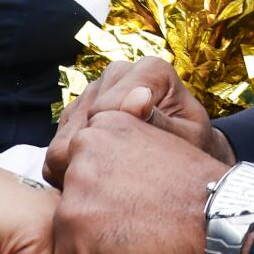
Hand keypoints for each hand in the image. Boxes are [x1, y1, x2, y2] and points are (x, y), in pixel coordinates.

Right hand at [45, 56, 231, 187]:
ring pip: (63, 142)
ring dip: (83, 170)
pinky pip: (58, 150)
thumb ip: (162, 124)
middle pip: (82, 125)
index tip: (142, 165)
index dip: (118, 146)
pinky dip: (74, 171)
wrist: (186, 161)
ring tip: (117, 183)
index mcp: (150, 70)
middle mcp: (118, 73)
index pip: (108, 109)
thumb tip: (138, 100)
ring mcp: (93, 91)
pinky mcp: (75, 114)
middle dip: (98, 161)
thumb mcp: (188, 141)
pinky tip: (103, 178)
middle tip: (126, 183)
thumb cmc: (194, 151)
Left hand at [52, 110, 221, 253]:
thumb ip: (122, 166)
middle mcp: (83, 145)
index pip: (83, 184)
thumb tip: (101, 196)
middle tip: (153, 239)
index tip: (151, 215)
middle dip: (107, 240)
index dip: (114, 213)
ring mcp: (74, 186)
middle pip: (72, 216)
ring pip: (69, 250)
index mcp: (105, 124)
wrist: (227, 218)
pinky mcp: (73, 225)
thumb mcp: (158, 155)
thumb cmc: (204, 196)